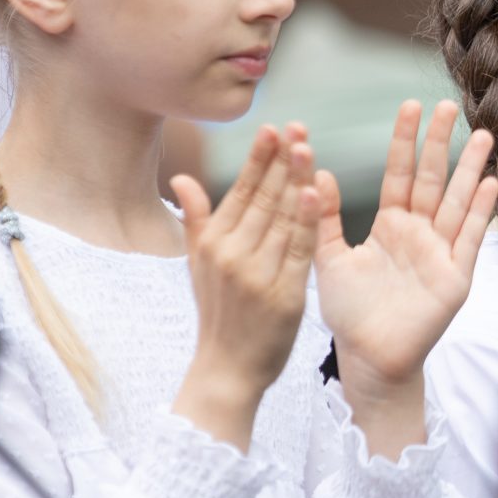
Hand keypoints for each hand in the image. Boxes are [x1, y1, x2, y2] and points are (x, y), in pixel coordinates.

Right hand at [171, 123, 320, 432]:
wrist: (226, 372)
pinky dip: (307, 221)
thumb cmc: (217, 316)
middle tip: (297, 126)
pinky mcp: (283, 295)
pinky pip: (298, 251)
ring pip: (282, 219)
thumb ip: (196, 219)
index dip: (257, 159)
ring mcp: (256, 275)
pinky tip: (315, 192)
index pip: (239, 192)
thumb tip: (182, 178)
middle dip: (280, 161)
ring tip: (307, 147)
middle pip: (262, 199)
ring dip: (296, 180)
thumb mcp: (198, 266)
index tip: (272, 128)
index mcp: (213, 244)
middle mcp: (231, 254)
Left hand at [316, 101, 497, 400]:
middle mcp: (419, 233)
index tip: (411, 106)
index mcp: (390, 225)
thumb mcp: (328, 259)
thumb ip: (323, 218)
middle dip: (440, 143)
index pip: (400, 173)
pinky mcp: (455, 277)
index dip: (405, 141)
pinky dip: (479, 213)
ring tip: (482, 136)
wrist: (368, 358)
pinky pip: (468, 239)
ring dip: (470, 169)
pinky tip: (489, 186)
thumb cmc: (349, 313)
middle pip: (432, 178)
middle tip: (447, 106)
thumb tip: (316, 172)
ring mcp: (440, 253)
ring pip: (456, 201)